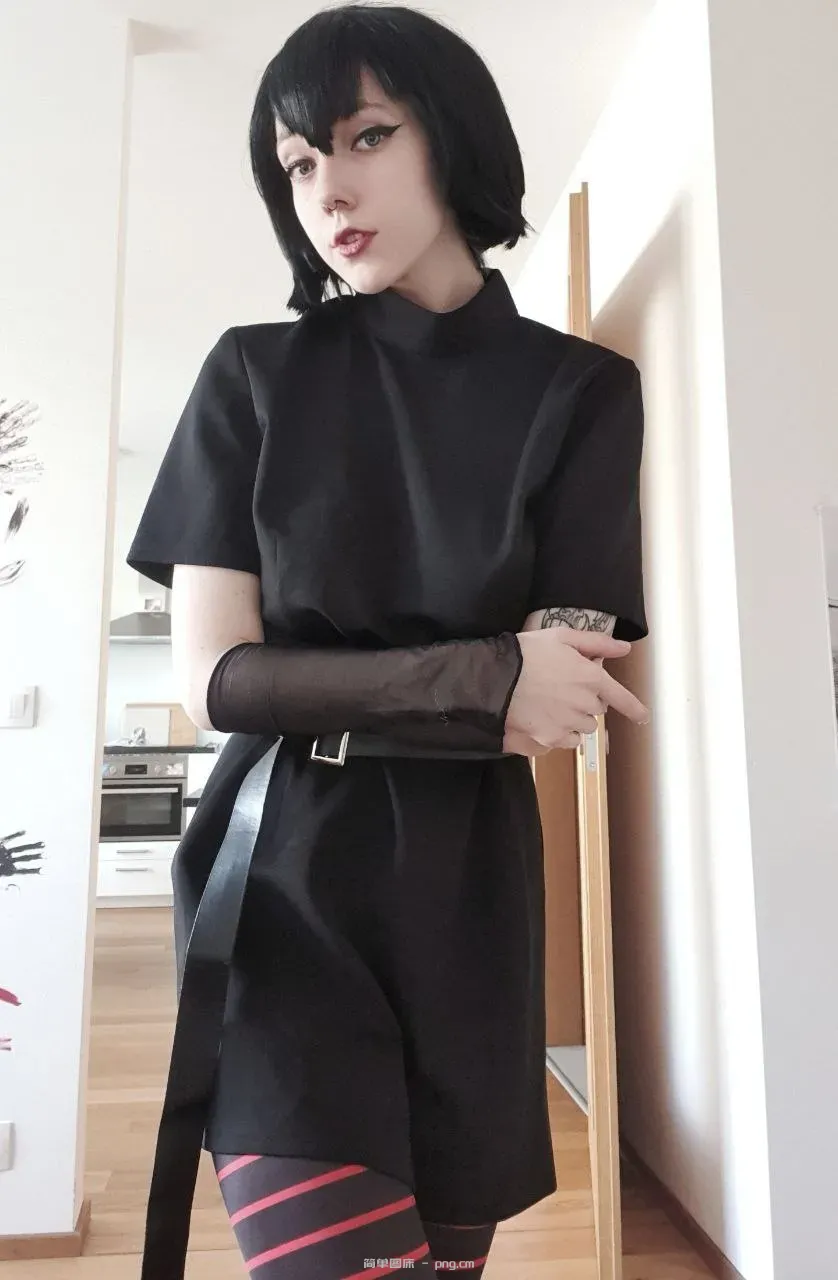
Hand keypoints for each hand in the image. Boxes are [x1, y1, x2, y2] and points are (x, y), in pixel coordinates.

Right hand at [504, 628, 649, 752]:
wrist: (492, 678)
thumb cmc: (525, 653)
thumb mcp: (560, 637)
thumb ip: (596, 643)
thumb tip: (624, 648)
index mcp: (591, 677)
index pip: (622, 698)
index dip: (634, 708)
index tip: (643, 717)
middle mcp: (584, 703)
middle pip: (596, 711)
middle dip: (585, 702)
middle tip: (562, 689)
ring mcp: (568, 723)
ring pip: (583, 728)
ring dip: (574, 719)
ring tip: (550, 704)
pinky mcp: (551, 738)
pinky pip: (566, 741)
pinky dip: (560, 734)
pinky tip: (543, 719)